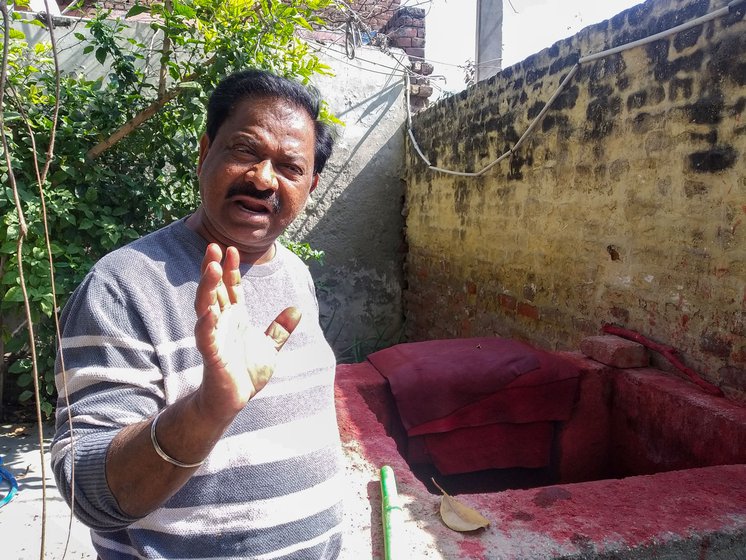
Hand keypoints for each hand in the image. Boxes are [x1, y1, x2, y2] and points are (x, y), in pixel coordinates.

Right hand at [193, 244, 300, 421]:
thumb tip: (297, 309)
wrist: (233, 401)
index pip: (231, 288)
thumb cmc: (245, 373)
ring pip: (206, 307)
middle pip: (214, 291)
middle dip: (212, 269)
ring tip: (211, 267)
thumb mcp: (270, 347)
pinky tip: (209, 311)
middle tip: (213, 246)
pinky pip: (206, 336)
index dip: (230, 269)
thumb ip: (280, 328)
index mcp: (235, 319)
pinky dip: (206, 324)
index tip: (231, 249)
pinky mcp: (211, 355)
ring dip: (208, 287)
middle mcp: (222, 323)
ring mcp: (214, 337)